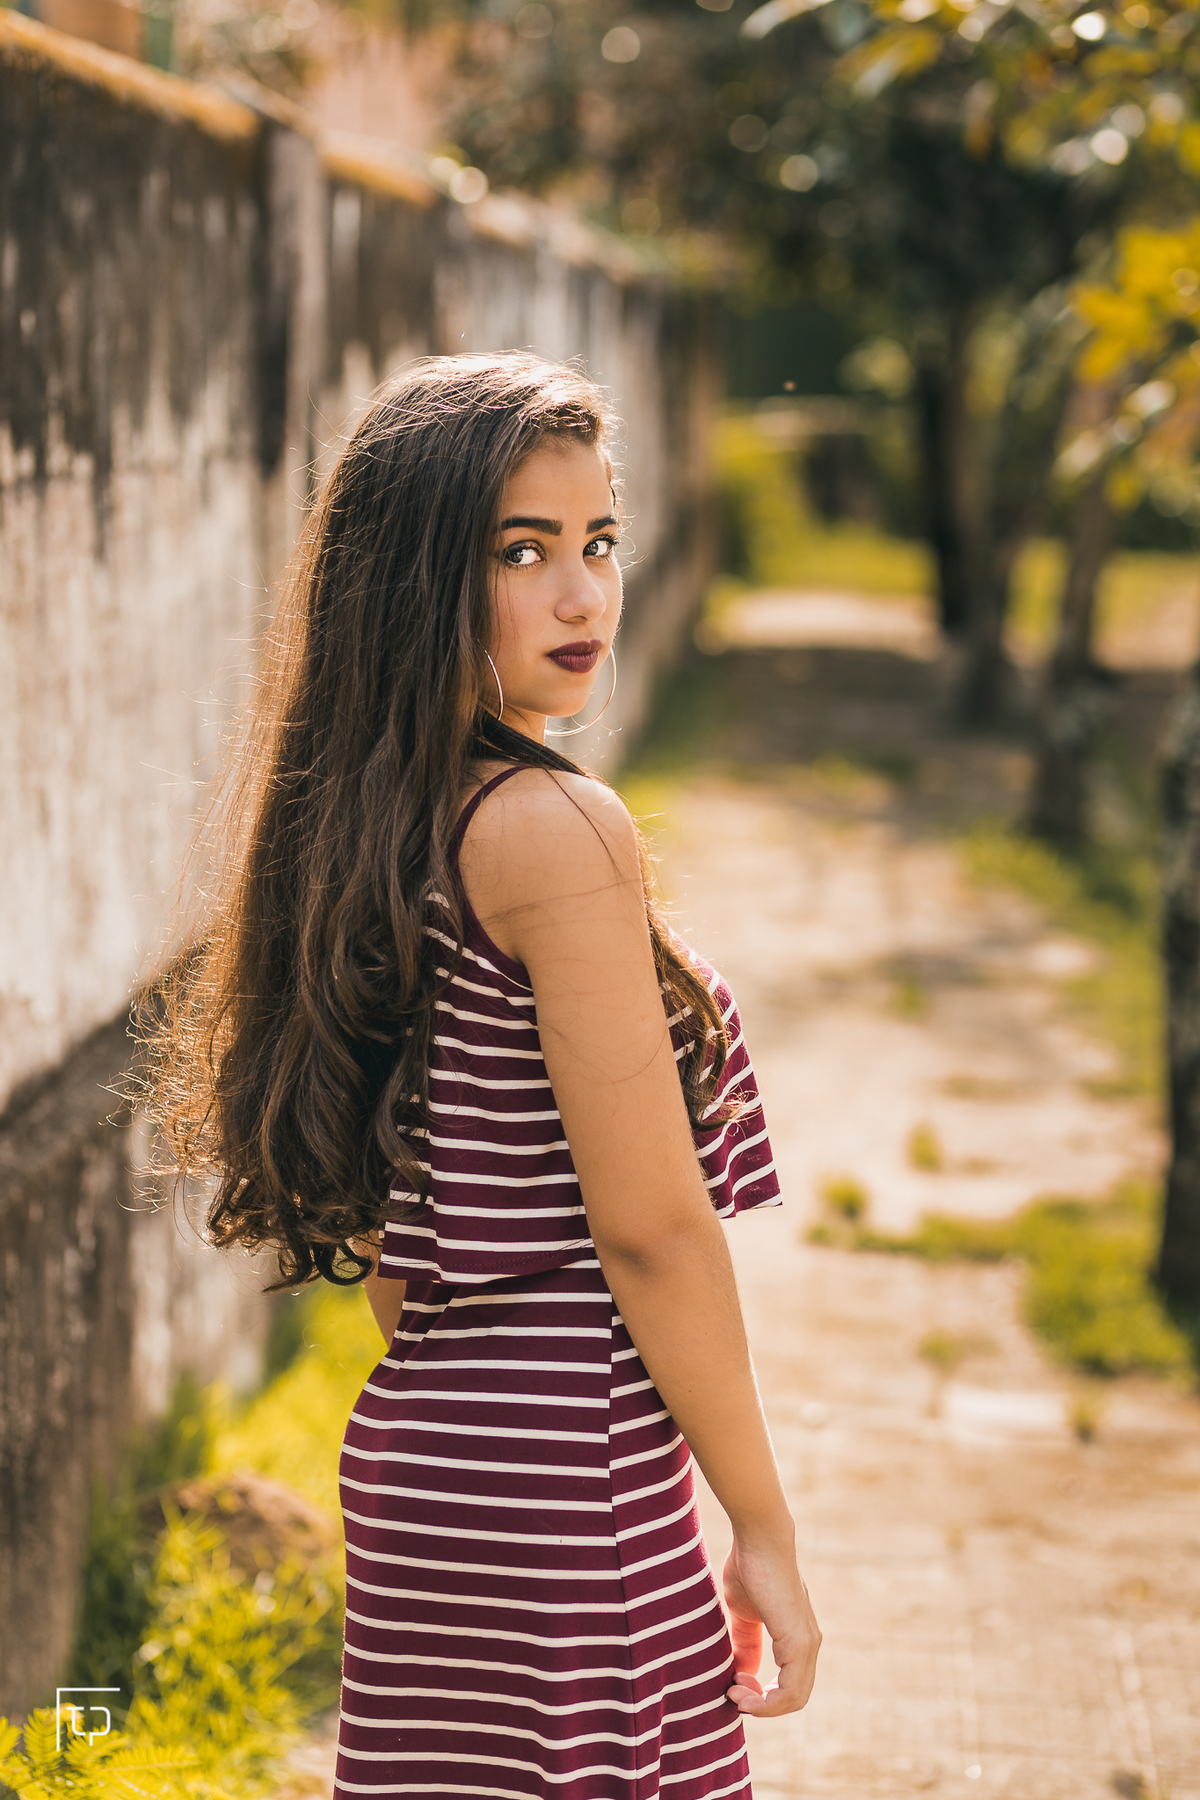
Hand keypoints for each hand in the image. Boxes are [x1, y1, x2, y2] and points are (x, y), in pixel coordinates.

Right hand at [723, 1530, 820, 1716]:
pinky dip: (766, 1702)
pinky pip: (791, 1690)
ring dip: (761, 1705)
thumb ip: (746, 1642)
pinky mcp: (800, 1642)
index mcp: (798, 1636)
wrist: (760, 1538)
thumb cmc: (749, 1567)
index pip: (790, 1683)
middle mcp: (810, 1643)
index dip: (762, 1694)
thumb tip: (741, 1671)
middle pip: (794, 1697)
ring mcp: (808, 1643)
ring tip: (732, 1691)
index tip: (732, 1682)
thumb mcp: (744, 1613)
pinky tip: (740, 1688)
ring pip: (794, 1698)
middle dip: (760, 1703)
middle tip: (731, 1691)